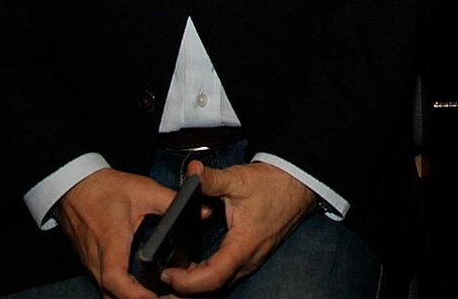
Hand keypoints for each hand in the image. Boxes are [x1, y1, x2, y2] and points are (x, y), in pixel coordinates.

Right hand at [55, 168, 175, 298]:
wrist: (74, 187)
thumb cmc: (105, 188)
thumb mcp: (142, 189)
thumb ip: (171, 201)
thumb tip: (201, 212)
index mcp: (110, 240)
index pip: (115, 277)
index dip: (133, 294)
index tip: (153, 298)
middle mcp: (98, 260)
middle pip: (113, 296)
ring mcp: (93, 266)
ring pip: (109, 296)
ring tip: (164, 298)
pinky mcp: (94, 267)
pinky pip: (108, 290)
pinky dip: (127, 296)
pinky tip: (148, 294)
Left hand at [158, 161, 316, 294]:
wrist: (297, 185)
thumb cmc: (272, 184)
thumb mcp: (239, 179)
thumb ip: (212, 179)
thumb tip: (191, 171)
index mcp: (243, 246)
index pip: (213, 276)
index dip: (187, 281)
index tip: (167, 274)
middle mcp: (247, 260)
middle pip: (213, 289)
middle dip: (186, 291)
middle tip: (161, 282)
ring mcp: (250, 261)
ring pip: (219, 286)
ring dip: (196, 286)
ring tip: (171, 278)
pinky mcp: (249, 257)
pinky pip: (225, 276)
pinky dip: (206, 278)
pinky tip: (190, 269)